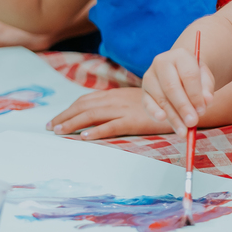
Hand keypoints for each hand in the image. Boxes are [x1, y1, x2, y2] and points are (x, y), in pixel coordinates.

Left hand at [48, 88, 172, 139]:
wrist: (181, 102)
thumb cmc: (159, 104)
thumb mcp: (136, 101)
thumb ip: (120, 105)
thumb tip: (102, 113)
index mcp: (116, 94)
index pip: (86, 99)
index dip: (70, 109)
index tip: (57, 119)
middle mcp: (116, 99)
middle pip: (84, 106)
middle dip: (65, 116)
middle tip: (51, 127)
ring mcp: (124, 109)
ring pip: (92, 115)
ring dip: (73, 123)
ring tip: (60, 132)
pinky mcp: (133, 121)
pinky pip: (111, 126)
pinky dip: (96, 131)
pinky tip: (84, 138)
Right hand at [142, 40, 214, 136]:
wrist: (180, 70)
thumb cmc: (195, 75)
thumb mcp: (205, 78)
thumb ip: (207, 89)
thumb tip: (206, 102)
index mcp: (180, 55)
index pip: (188, 75)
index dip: (195, 94)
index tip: (202, 110)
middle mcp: (161, 62)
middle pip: (171, 87)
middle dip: (183, 107)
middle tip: (193, 122)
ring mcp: (150, 76)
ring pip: (161, 98)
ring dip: (173, 116)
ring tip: (184, 131)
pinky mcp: (143, 90)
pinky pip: (147, 103)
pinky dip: (154, 113)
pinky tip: (163, 120)